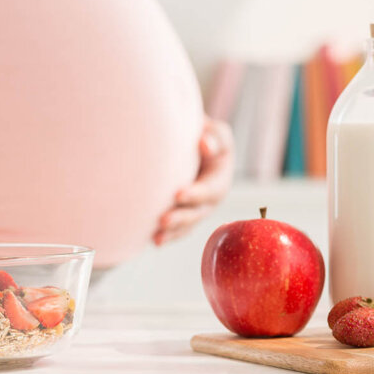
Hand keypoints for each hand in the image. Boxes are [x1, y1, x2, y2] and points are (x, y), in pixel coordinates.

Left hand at [153, 117, 233, 245]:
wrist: (196, 147)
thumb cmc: (205, 136)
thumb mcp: (216, 133)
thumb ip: (215, 138)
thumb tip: (204, 144)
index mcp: (220, 179)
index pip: (209, 189)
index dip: (195, 193)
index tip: (177, 194)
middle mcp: (211, 200)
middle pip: (197, 213)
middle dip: (181, 218)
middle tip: (163, 220)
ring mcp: (198, 210)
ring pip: (187, 225)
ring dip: (173, 232)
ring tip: (157, 238)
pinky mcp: (185, 215)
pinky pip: (178, 230)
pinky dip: (167, 236)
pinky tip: (153, 241)